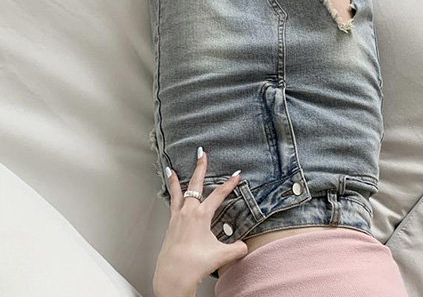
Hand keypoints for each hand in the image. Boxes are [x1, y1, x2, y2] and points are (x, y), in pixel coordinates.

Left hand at [152, 149, 247, 296]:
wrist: (172, 277)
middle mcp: (187, 213)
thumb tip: (244, 246)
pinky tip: (172, 194)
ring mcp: (177, 218)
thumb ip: (237, 248)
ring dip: (175, 180)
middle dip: (200, 167)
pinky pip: (171, 204)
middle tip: (202, 154)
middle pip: (195, 184)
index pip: (218, 195)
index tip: (236, 175)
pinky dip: (171, 195)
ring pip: (177, 193)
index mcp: (201, 215)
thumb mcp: (221, 255)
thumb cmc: (193, 265)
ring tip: (172, 169)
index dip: (229, 184)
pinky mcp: (170, 226)